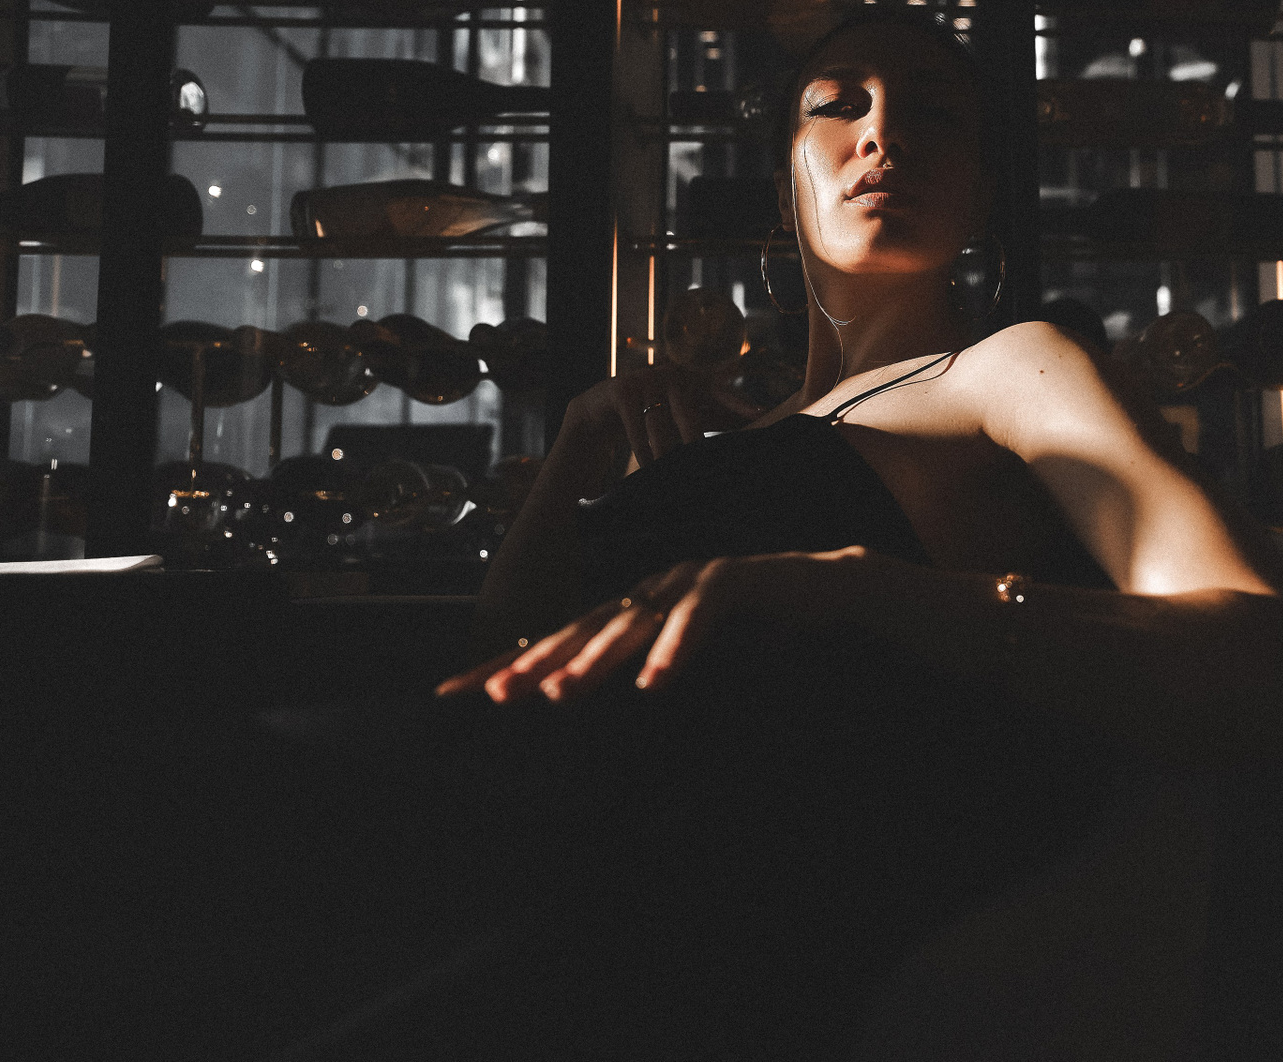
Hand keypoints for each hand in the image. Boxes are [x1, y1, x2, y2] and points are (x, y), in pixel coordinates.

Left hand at [437, 546, 882, 701]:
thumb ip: (644, 670)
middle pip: (583, 629)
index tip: (453, 693)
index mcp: (636, 609)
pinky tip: (653, 683)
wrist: (829, 590)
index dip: (508, 662)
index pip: (562, 638)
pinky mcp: (734, 581)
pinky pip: (698, 618)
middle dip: (535, 662)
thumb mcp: (690, 655)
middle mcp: (652, 590)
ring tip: (560, 694)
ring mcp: (690, 580)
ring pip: (633, 623)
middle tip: (493, 696)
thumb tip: (586, 704)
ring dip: (595, 661)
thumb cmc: (758, 630)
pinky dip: (675, 648)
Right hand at [570, 358, 760, 470]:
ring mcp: (646, 378)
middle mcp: (672, 374)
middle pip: (688, 412)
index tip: (760, 414)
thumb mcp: (686, 414)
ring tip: (668, 471)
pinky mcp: (622, 388)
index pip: (720, 392)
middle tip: (701, 462)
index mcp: (692, 379)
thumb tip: (758, 422)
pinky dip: (640, 447)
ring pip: (659, 422)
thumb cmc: (655, 412)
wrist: (606, 409)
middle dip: (694, 439)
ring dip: (663, 450)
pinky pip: (635, 423)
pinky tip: (647, 465)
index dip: (738, 404)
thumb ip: (718, 417)